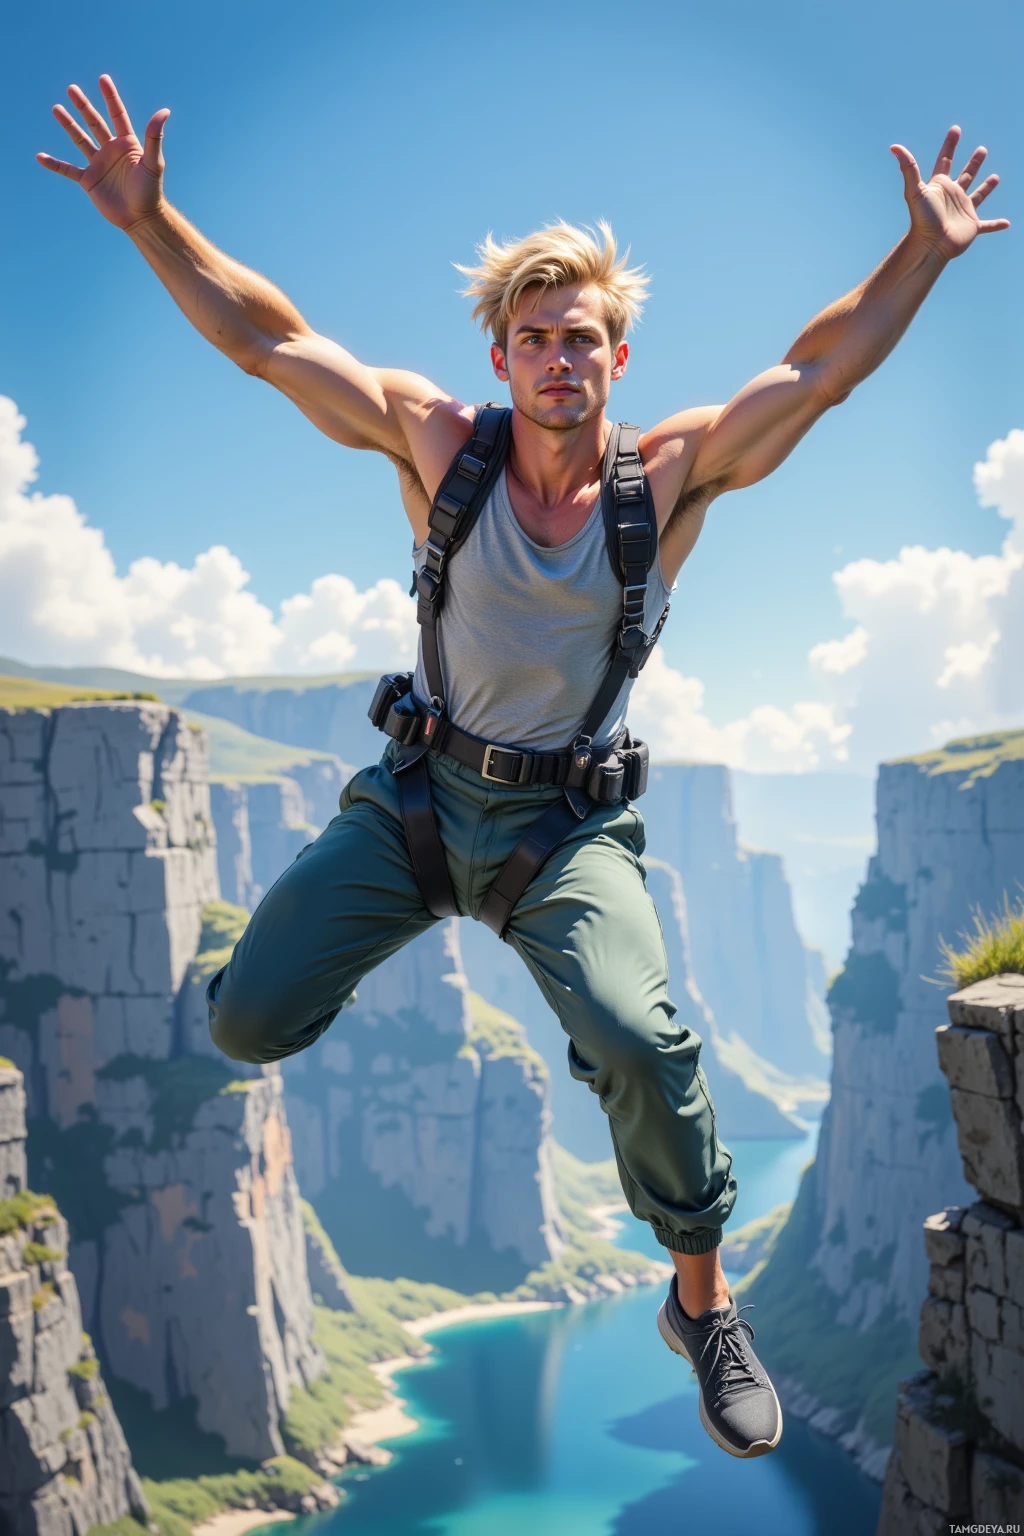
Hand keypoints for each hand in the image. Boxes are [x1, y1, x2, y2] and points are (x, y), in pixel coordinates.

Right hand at [37, 75, 169, 230]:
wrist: (141, 219)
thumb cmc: (151, 192)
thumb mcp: (152, 162)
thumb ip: (154, 136)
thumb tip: (164, 111)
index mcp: (127, 144)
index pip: (117, 115)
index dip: (110, 97)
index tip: (103, 79)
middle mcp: (111, 151)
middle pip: (95, 123)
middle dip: (83, 106)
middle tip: (72, 88)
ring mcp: (99, 164)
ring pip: (80, 140)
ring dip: (68, 125)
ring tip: (56, 108)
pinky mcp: (89, 180)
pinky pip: (67, 169)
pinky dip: (54, 164)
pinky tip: (40, 157)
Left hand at [891, 127, 1008, 259]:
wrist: (930, 246)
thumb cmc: (922, 219)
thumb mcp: (914, 190)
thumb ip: (908, 167)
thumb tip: (894, 147)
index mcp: (940, 186)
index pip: (945, 160)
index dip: (950, 145)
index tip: (955, 130)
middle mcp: (952, 196)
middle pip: (966, 175)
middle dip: (974, 163)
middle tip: (982, 150)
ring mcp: (963, 211)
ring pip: (978, 195)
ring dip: (986, 187)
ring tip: (995, 178)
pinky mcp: (971, 226)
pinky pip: (987, 225)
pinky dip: (995, 225)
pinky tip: (1006, 223)